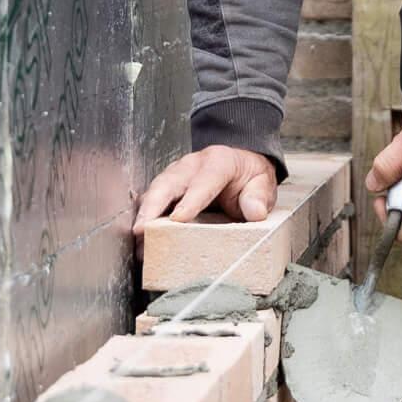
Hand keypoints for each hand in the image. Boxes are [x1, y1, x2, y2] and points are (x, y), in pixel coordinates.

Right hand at [132, 147, 277, 231]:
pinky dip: (144, 218)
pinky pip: (152, 200)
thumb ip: (259, 197)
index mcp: (218, 161)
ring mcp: (176, 175)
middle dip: (153, 206)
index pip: (204, 180)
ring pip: (155, 191)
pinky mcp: (168, 187)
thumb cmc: (248, 176)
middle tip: (142, 229)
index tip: (178, 219)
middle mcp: (192, 165)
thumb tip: (255, 212)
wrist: (240, 164)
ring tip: (138, 239)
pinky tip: (140, 239)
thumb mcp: (262, 183)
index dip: (190, 199)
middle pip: (168, 183)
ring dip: (144, 215)